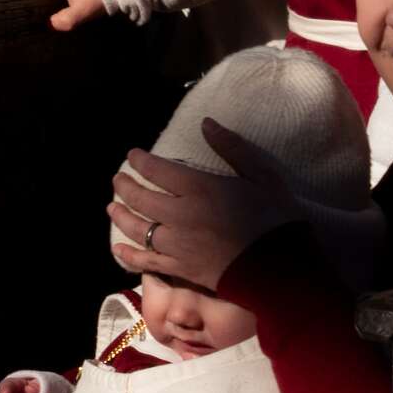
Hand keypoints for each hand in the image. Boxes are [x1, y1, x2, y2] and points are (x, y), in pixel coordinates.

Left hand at [107, 118, 300, 289]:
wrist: (280, 269)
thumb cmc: (275, 218)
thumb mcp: (261, 175)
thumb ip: (232, 148)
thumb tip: (206, 123)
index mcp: (200, 188)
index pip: (158, 170)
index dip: (141, 161)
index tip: (133, 155)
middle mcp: (181, 215)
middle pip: (141, 198)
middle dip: (125, 186)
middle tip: (117, 180)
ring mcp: (178, 244)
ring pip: (138, 229)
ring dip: (121, 217)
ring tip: (112, 208)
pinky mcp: (181, 269)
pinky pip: (146, 262)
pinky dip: (129, 255)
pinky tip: (119, 249)